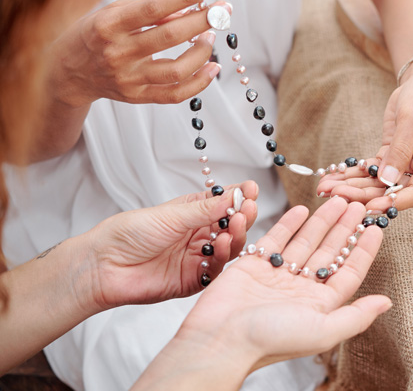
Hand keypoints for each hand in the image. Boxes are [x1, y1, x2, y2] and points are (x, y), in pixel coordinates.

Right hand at [49, 0, 228, 107]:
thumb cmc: (95, 35)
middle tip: (222, 12)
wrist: (68, 71)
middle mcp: (118, 53)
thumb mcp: (114, 13)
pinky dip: (200, 82)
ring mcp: (128, 78)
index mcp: (109, 25)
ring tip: (211, 37)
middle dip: (202, 21)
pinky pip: (175, 94)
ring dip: (202, 52)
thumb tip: (189, 10)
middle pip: (170, 36)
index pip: (153, 8)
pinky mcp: (138, 96)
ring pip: (176, 69)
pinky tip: (212, 67)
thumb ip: (150, 12)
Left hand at [87, 181, 258, 309]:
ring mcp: (198, 258)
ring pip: (229, 248)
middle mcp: (199, 235)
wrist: (103, 265)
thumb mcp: (171, 215)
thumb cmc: (129, 233)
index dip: (239, 197)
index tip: (251, 190)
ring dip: (237, 236)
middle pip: (231, 226)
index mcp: (193, 213)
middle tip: (248, 208)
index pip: (224, 204)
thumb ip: (205, 209)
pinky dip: (224, 258)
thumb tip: (234, 195)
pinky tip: (224, 245)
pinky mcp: (194, 280)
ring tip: (238, 225)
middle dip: (243, 216)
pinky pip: (217, 271)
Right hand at [173, 197, 390, 372]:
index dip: (363, 251)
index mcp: (319, 306)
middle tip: (357, 205)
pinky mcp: (253, 266)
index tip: (376, 229)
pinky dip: (289, 224)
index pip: (348, 272)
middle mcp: (300, 290)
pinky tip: (302, 209)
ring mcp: (277, 276)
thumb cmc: (271, 340)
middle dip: (344, 229)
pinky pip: (275, 239)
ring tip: (337, 201)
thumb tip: (387, 303)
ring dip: (321, 222)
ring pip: (305, 243)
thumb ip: (357, 316)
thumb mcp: (324, 331)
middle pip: (329, 253)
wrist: (220, 339)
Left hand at [317, 59, 412, 210]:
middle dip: (363, 195)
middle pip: (391, 190)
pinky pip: (372, 169)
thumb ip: (400, 151)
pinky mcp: (391, 155)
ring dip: (353, 186)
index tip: (370, 206)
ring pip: (378, 182)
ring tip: (325, 188)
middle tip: (336, 196)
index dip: (394, 202)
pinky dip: (354, 173)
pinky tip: (334, 177)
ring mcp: (406, 162)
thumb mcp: (412, 119)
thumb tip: (388, 182)